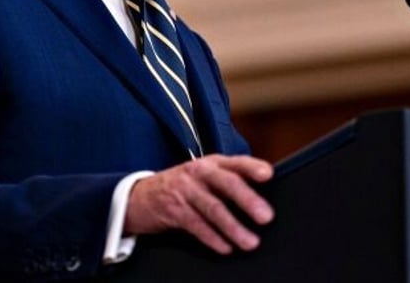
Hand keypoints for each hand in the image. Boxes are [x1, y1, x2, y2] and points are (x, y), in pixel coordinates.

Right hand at [125, 155, 273, 253]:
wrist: (140, 196)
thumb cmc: (182, 186)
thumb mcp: (204, 176)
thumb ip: (229, 180)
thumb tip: (261, 197)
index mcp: (212, 163)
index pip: (236, 162)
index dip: (252, 167)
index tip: (269, 175)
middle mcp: (199, 172)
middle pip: (227, 183)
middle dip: (248, 200)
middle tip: (266, 216)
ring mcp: (185, 190)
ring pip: (213, 208)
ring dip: (234, 227)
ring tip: (251, 242)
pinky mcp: (173, 210)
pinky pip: (196, 225)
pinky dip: (213, 238)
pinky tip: (226, 247)